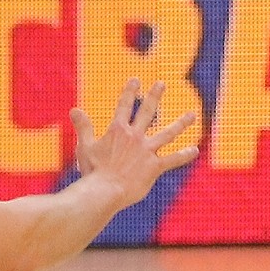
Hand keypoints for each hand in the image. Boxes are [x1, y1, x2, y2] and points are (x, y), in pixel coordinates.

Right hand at [71, 79, 199, 207]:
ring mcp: (146, 151)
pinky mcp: (155, 167)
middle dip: (154, 96)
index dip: (130, 91)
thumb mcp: (84, 146)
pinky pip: (173, 159)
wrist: (105, 190)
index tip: (136, 80)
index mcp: (117, 130)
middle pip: (147, 112)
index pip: (124, 105)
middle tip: (161, 83)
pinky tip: (195, 150)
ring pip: (167, 134)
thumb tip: (74, 109)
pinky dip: (184, 155)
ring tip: (192, 115)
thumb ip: (83, 127)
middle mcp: (134, 137)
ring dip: (180, 123)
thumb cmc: (93, 170)